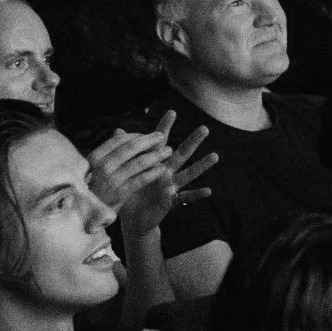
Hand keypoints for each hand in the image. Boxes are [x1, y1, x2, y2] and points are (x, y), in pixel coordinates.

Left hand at [92, 116, 216, 236]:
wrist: (133, 219)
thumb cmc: (131, 193)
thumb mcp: (125, 171)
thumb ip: (125, 151)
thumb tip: (117, 130)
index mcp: (155, 163)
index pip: (160, 142)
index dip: (165, 127)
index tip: (172, 111)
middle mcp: (166, 172)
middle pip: (181, 154)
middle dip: (192, 141)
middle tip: (204, 128)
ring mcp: (171, 186)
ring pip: (189, 173)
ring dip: (201, 165)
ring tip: (214, 155)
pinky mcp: (171, 201)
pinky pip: (186, 197)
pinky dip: (197, 194)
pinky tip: (208, 191)